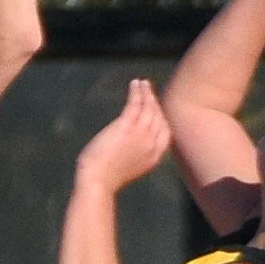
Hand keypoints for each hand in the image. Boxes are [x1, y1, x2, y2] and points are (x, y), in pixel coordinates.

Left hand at [75, 78, 172, 193]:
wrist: (98, 180)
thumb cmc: (107, 177)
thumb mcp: (130, 166)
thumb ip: (137, 153)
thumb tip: (134, 141)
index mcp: (154, 156)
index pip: (165, 132)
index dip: (162, 117)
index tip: (156, 109)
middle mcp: (152, 143)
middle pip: (159, 117)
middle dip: (155, 102)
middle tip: (149, 91)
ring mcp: (140, 133)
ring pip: (148, 107)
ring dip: (147, 93)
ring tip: (142, 83)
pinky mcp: (126, 125)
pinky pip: (135, 103)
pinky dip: (137, 91)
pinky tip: (135, 84)